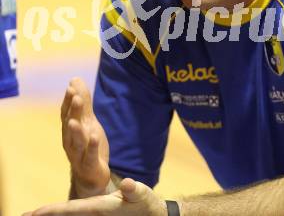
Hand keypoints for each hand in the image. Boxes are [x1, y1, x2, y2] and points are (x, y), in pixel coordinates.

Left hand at [22, 178, 167, 215]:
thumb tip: (128, 183)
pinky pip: (79, 214)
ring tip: (36, 214)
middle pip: (67, 214)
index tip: (35, 212)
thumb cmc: (147, 204)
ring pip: (72, 215)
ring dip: (54, 214)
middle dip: (46, 214)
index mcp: (102, 208)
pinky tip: (61, 213)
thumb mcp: (143, 194)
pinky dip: (66, 213)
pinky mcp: (100, 213)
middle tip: (25, 215)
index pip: (73, 209)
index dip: (53, 210)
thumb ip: (135, 189)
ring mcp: (97, 215)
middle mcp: (96, 213)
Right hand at [61, 78, 109, 196]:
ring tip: (76, 121)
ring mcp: (79, 154)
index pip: (67, 114)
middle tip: (75, 97)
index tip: (71, 87)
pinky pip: (90, 156)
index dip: (68, 101)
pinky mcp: (89, 165)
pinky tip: (94, 137)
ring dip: (75, 131)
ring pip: (76, 142)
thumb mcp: (87, 121)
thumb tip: (74, 79)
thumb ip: (82, 102)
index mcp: (70, 130)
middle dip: (72, 111)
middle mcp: (70, 141)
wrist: (91, 175)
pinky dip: (92, 147)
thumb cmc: (87, 144)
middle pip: (70, 125)